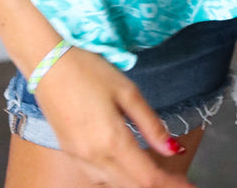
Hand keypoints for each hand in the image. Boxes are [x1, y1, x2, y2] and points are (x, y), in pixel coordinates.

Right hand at [33, 45, 196, 186]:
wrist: (46, 62)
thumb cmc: (88, 69)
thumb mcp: (126, 90)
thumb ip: (150, 124)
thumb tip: (172, 149)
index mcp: (111, 141)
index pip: (148, 178)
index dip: (172, 185)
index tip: (190, 186)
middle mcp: (93, 157)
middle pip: (132, 186)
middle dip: (159, 186)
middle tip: (180, 182)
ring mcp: (79, 158)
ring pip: (115, 184)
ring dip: (138, 184)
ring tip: (160, 176)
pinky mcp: (70, 152)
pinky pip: (99, 177)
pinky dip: (119, 178)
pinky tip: (128, 168)